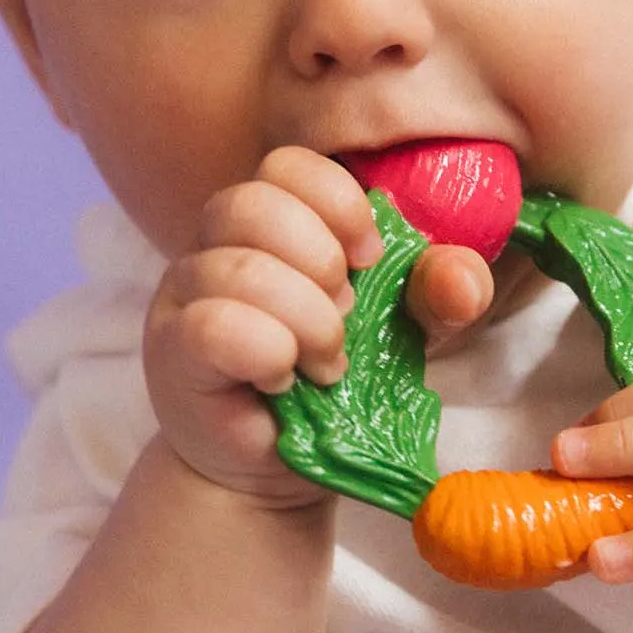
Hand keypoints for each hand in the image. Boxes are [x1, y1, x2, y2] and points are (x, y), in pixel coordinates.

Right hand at [144, 147, 491, 501]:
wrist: (279, 467)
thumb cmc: (335, 382)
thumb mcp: (405, 330)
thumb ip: (438, 293)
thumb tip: (461, 280)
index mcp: (272, 218)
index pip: (288, 165)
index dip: (339, 204)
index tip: (371, 260)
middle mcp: (216, 243)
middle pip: (253, 202)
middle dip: (322, 262)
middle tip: (346, 318)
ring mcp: (185, 294)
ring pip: (236, 267)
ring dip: (306, 319)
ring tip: (327, 364)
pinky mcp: (171, 351)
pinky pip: (212, 325)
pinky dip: (266, 350)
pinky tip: (283, 378)